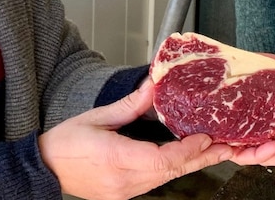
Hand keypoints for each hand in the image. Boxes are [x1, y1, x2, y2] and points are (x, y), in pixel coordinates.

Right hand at [39, 80, 232, 199]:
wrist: (46, 169)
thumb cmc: (66, 142)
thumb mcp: (97, 116)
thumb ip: (131, 103)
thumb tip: (154, 84)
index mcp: (116, 158)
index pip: (161, 159)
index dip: (187, 150)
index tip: (204, 138)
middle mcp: (124, 180)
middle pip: (171, 171)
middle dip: (202, 158)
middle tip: (228, 147)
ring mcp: (125, 191)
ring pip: (167, 178)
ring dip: (190, 163)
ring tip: (216, 150)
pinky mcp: (125, 194)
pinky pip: (156, 181)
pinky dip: (174, 168)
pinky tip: (188, 158)